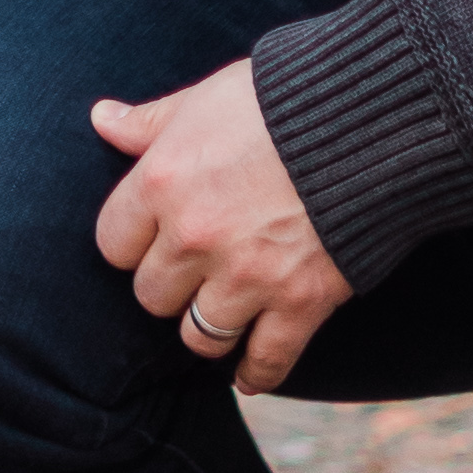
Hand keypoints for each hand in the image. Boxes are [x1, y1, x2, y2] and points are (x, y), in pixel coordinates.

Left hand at [90, 56, 348, 397]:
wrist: (371, 119)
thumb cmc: (282, 100)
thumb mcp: (206, 98)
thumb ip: (150, 121)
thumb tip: (102, 119)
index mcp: (163, 182)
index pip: (114, 243)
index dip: (133, 242)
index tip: (151, 238)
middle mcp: (194, 236)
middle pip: (152, 296)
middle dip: (171, 284)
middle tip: (192, 272)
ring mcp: (246, 275)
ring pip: (199, 336)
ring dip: (209, 326)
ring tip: (220, 313)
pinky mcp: (299, 302)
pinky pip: (266, 360)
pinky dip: (258, 372)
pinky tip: (250, 373)